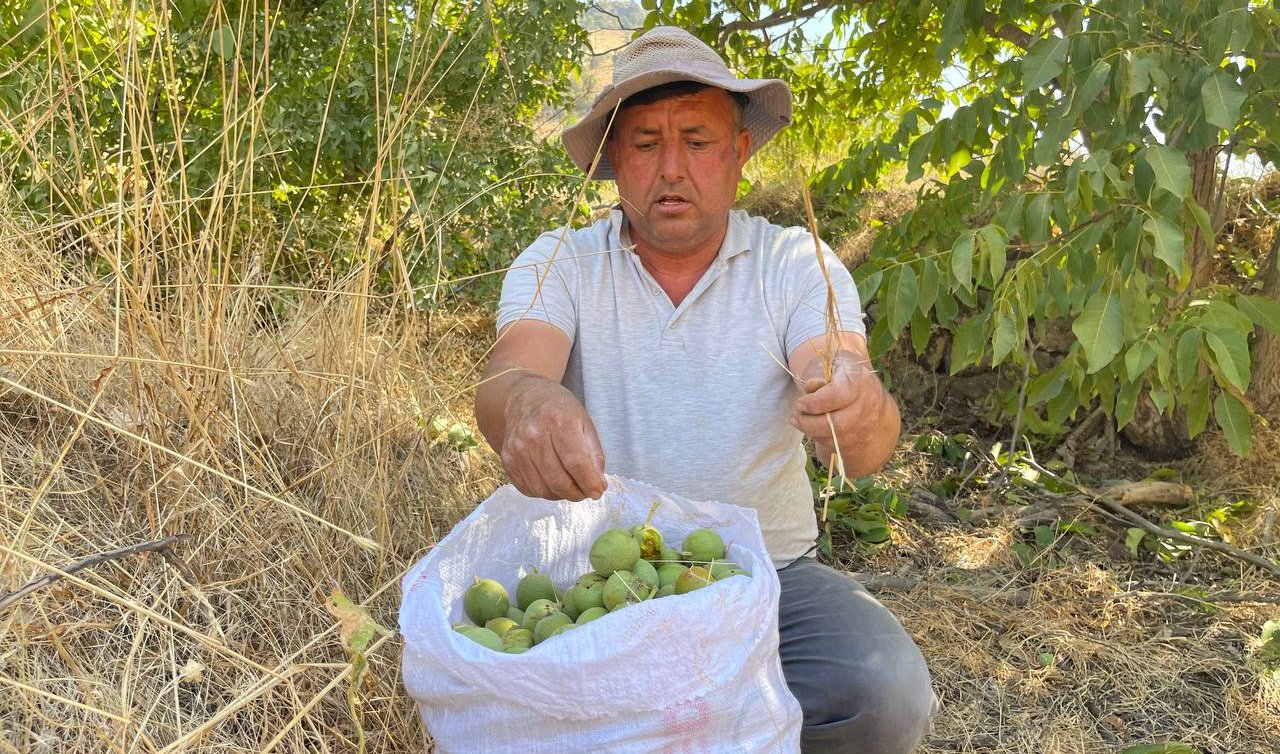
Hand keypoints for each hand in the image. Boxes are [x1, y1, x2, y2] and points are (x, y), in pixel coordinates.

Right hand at [500, 376, 606, 500]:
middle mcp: (535, 435)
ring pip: (543, 489)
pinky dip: (543, 492)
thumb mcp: (584, 422)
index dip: (590, 483)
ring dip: (560, 495)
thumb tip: (597, 485)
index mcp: (559, 421)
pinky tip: (552, 484)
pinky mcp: (508, 459)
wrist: (526, 398)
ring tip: (570, 487)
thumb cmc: (559, 409)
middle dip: (577, 493)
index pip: (577, 463)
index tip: (597, 491)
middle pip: (559, 481)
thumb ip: (594, 454)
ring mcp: (518, 449)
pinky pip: (527, 488)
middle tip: (585, 492)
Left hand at [789, 349, 893, 468]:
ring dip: (811, 431)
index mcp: (859, 381)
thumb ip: (822, 375)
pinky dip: (819, 438)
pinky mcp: (859, 441)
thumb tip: (810, 387)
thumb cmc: (847, 380)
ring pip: (834, 437)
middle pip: (836, 423)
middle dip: (809, 422)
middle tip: (795, 416)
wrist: (872, 402)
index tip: (800, 403)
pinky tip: (812, 428)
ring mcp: (864, 426)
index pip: (839, 394)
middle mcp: (866, 405)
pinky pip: (835, 445)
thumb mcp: (835, 368)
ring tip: (798, 421)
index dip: (815, 402)